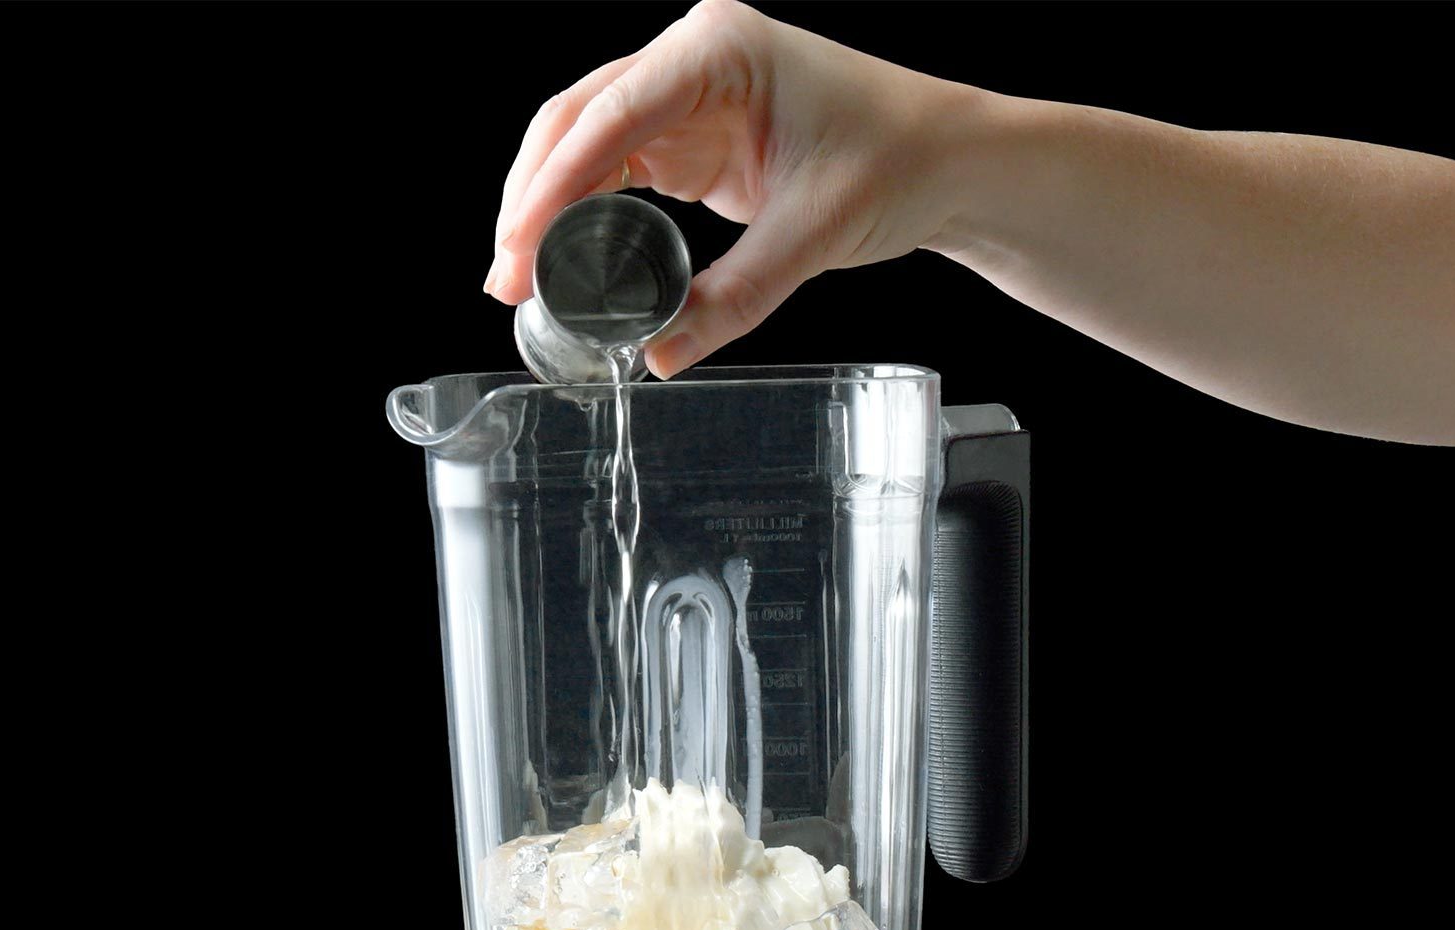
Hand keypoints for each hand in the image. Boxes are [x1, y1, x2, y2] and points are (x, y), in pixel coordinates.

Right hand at [484, 0, 961, 377]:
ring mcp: (686, 94)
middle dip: (533, 200)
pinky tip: (566, 261)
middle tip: (506, 278)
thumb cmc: (900, 160)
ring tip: (520, 279)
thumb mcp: (813, 232)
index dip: (551, 186)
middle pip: (577, 121)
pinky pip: (619, 171)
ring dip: (549, 209)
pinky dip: (586, 214)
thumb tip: (661, 354)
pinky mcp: (691, 135)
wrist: (948, 158)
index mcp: (719, 50)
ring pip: (586, 146)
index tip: (518, 247)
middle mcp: (691, 58)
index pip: (609, 115)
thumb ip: (734, 297)